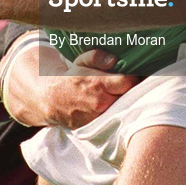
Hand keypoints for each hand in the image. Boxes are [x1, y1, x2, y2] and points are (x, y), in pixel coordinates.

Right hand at [4, 45, 139, 128]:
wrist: (49, 100)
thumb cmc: (68, 78)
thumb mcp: (81, 61)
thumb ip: (97, 58)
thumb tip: (114, 60)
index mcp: (98, 84)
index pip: (128, 82)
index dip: (135, 77)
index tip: (136, 73)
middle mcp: (100, 103)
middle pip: (128, 96)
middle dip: (130, 90)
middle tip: (130, 84)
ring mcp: (98, 117)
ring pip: (122, 108)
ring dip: (123, 101)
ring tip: (119, 93)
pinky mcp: (96, 126)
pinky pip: (112, 118)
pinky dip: (114, 111)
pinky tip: (110, 104)